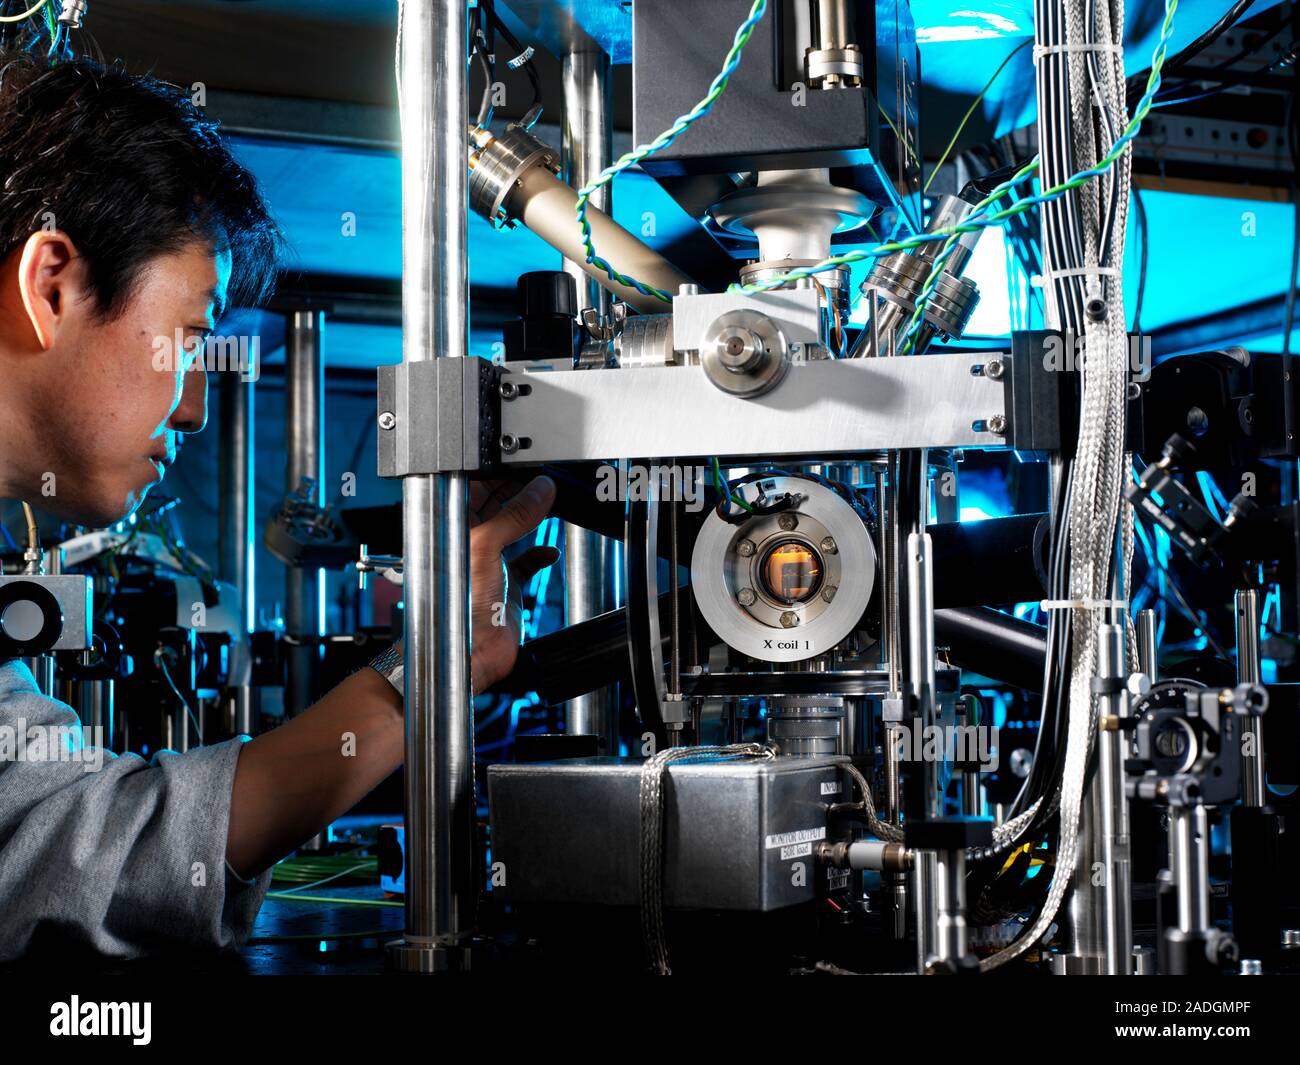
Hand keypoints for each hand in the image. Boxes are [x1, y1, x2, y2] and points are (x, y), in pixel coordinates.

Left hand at [469, 476, 557, 692]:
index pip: (475, 487)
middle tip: (544, 481)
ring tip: (552, 503)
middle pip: (498, 504)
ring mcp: (490, 562)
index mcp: (452, 526)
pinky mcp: (507, 584)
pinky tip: (550, 552)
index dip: (498, 474)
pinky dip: (541, 554)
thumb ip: (514, 515)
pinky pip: (527, 561)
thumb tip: (539, 490)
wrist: (468, 654)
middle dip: (521, 491)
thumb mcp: (485, 548)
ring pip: (515, 528)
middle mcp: (471, 541)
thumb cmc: (456, 606)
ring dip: (534, 518)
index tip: (524, 466)